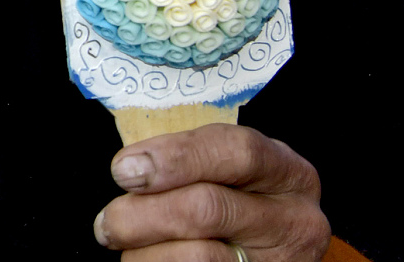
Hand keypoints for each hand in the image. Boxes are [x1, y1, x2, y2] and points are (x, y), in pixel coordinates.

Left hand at [94, 124, 328, 260]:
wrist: (266, 256)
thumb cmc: (236, 202)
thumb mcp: (230, 174)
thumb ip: (190, 163)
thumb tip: (130, 168)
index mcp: (288, 172)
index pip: (237, 152)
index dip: (175, 157)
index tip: (124, 169)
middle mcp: (295, 219)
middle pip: (209, 207)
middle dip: (144, 212)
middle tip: (107, 223)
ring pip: (200, 256)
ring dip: (145, 252)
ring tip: (123, 246)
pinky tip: (144, 261)